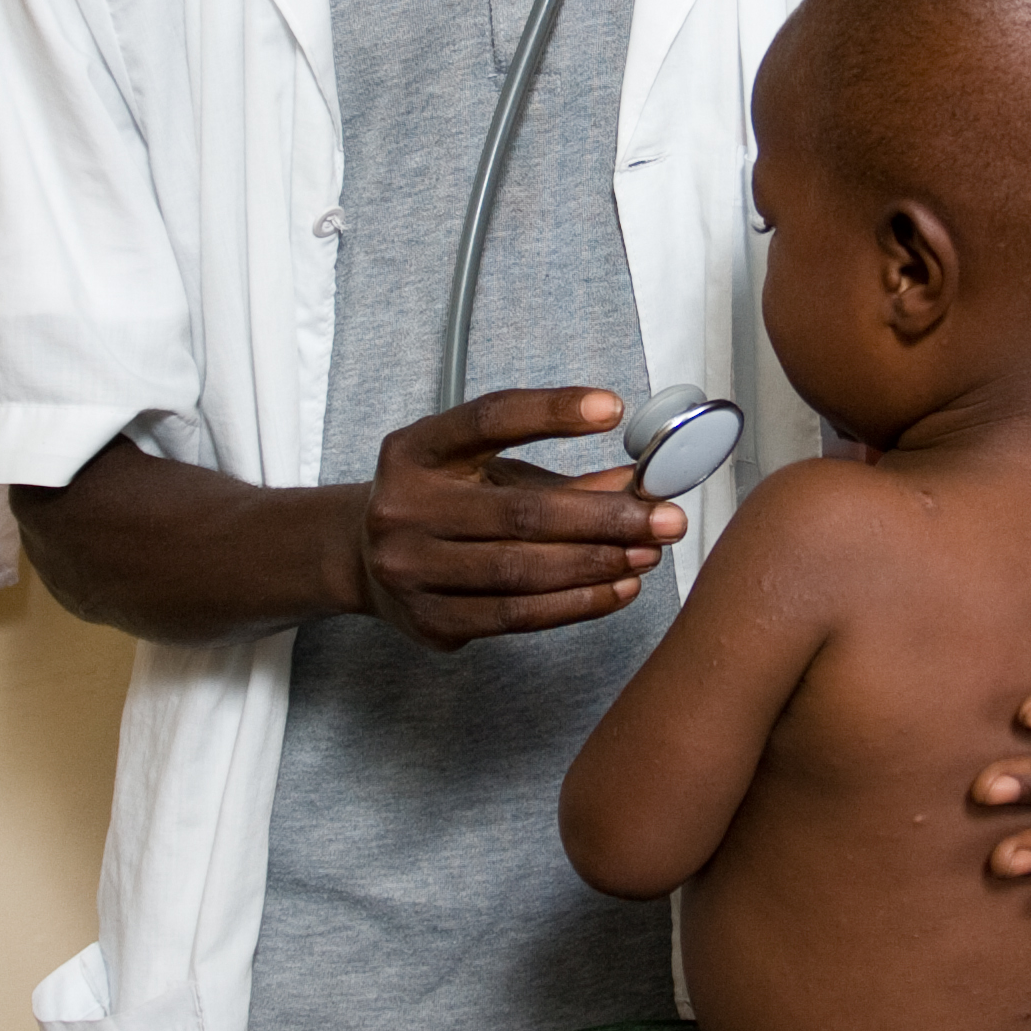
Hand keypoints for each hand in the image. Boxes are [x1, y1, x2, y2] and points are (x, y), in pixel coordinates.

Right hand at [351, 388, 685, 653]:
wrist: (364, 560)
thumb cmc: (444, 503)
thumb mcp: (487, 471)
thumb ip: (560, 474)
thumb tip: (646, 480)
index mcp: (415, 450)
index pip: (488, 419)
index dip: (551, 412)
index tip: (613, 408)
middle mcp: (403, 507)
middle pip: (520, 511)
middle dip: (605, 516)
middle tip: (666, 517)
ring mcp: (410, 569)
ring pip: (522, 570)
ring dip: (598, 564)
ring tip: (649, 555)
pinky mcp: (430, 621)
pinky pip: (517, 616)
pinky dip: (576, 604)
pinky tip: (618, 590)